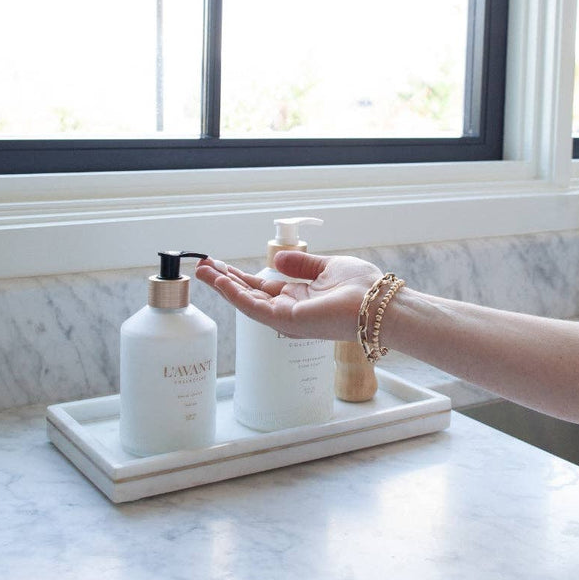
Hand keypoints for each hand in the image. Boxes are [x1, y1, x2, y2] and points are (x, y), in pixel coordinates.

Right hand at [195, 252, 381, 340]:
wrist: (378, 303)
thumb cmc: (361, 287)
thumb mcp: (327, 267)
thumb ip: (302, 264)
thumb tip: (278, 259)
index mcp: (299, 298)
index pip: (262, 286)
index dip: (240, 276)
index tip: (219, 264)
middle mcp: (289, 310)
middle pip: (249, 294)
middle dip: (224, 281)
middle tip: (201, 266)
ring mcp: (287, 318)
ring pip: (247, 302)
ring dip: (224, 287)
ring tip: (202, 272)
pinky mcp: (288, 320)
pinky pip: (256, 308)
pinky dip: (236, 295)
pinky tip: (221, 282)